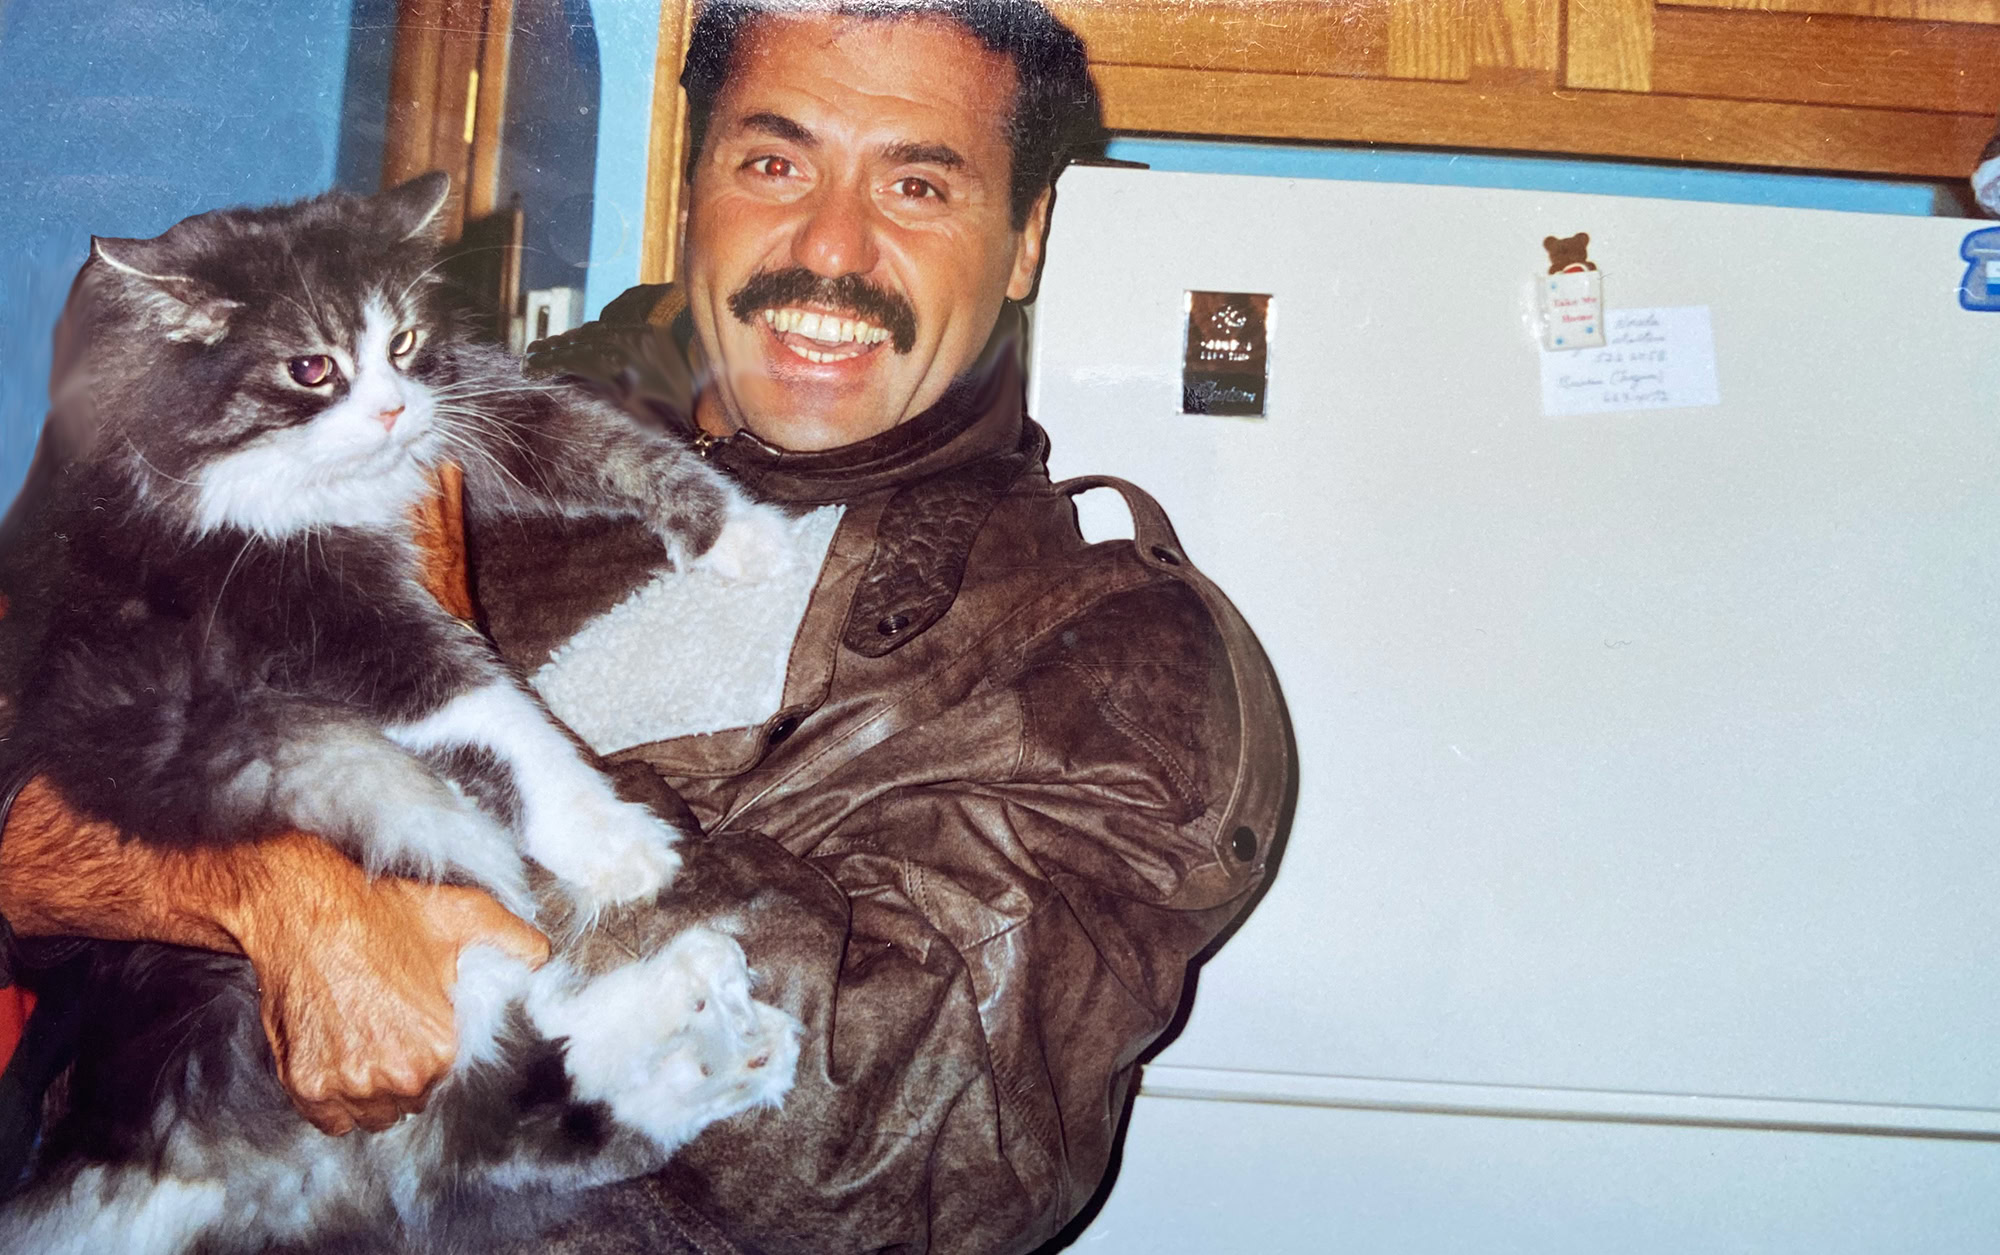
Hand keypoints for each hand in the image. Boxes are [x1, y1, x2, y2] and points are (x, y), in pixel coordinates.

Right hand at [224, 835, 549, 1134]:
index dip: (434, 1051)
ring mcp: (348, 1085)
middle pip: (412, 1099)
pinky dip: (334, 1101)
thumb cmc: (382, 913)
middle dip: (404, 1072)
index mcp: (440, 1047)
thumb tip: (542, 960)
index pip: (448, 1077)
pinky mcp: (307, 1087)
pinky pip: (332, 1120)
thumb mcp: (465, 914)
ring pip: (373, 1114)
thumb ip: (515, 940)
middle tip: (388, 1029)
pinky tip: (337, 1060)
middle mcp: (397, 1075)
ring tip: (363, 1042)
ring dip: (371, 1091)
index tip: (416, 1027)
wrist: (305, 911)